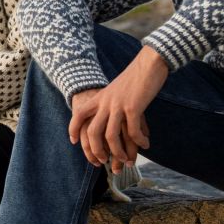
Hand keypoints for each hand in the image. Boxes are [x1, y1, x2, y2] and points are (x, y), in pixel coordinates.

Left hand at [68, 47, 167, 169]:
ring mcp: (118, 105)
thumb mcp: (115, 89)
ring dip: (118, 152)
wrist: (149, 63)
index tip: (75, 142)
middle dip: (97, 150)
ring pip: (111, 136)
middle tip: (104, 160)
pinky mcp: (133, 107)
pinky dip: (139, 141)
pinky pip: (132, 131)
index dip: (73, 129)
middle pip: (93, 132)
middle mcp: (106, 102)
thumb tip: (111, 118)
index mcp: (100, 97)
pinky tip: (145, 144)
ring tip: (127, 159)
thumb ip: (110, 102)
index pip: (79, 114)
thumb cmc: (135, 77)